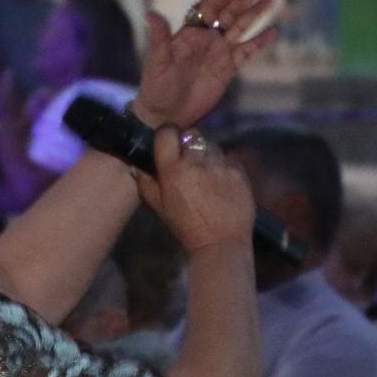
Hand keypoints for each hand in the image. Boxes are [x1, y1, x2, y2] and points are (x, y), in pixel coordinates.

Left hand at [133, 0, 277, 126]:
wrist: (166, 114)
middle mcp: (207, 37)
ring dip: (256, 13)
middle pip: (230, 11)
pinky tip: (272, 32)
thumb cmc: (157, 87)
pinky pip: (246, 52)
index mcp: (190, 31)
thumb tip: (150, 13)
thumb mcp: (157, 62)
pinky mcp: (228, 69)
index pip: (210, 5)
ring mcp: (219, 52)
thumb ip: (159, 37)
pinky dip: (259, 43)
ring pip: (241, 28)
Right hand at [135, 127, 252, 255]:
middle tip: (189, 161)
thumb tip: (137, 165)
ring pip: (212, 146)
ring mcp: (221, 165)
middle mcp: (197, 161)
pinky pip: (229, 158)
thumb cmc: (186, 228)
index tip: (169, 144)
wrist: (221, 244)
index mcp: (173, 169)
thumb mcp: (159, 208)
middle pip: (192, 136)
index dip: (168, 136)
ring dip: (208, 155)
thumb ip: (146, 184)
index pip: (167, 133)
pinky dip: (225, 165)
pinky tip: (223, 180)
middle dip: (189, 145)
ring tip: (208, 172)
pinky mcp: (239, 171)